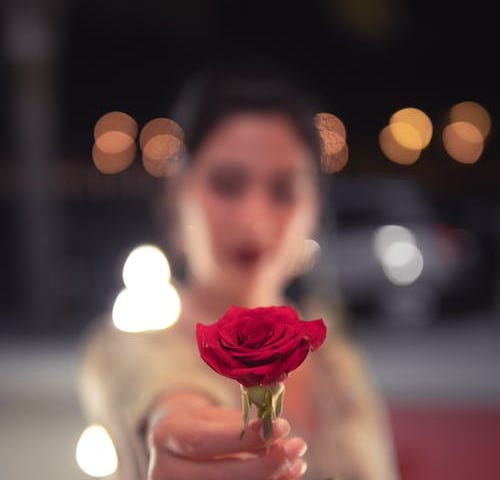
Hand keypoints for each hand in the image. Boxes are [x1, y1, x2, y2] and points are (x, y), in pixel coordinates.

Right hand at [147, 392, 306, 479]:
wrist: (174, 443)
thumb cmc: (199, 423)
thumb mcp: (212, 415)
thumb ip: (238, 426)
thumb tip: (276, 436)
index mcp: (167, 436)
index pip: (204, 441)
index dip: (245, 437)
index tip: (281, 427)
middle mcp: (165, 470)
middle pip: (220, 475)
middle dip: (265, 464)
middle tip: (296, 447)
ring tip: (296, 462)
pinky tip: (286, 476)